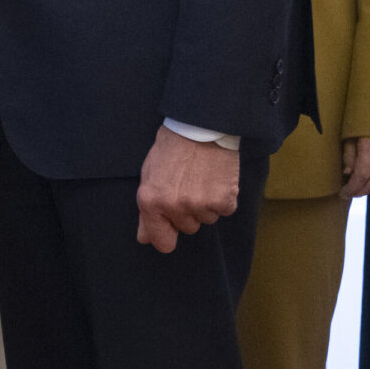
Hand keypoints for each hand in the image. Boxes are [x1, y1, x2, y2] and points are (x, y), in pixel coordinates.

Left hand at [135, 127, 239, 252]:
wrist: (200, 125)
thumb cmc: (172, 147)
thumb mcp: (150, 174)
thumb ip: (147, 210)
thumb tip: (145, 238)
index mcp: (151, 201)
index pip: (162, 243)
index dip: (168, 235)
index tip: (171, 227)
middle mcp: (175, 207)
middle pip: (188, 228)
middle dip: (188, 211)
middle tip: (188, 184)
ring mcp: (200, 205)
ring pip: (206, 219)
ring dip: (206, 203)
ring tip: (201, 177)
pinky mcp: (224, 201)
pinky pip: (224, 210)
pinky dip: (223, 197)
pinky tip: (216, 178)